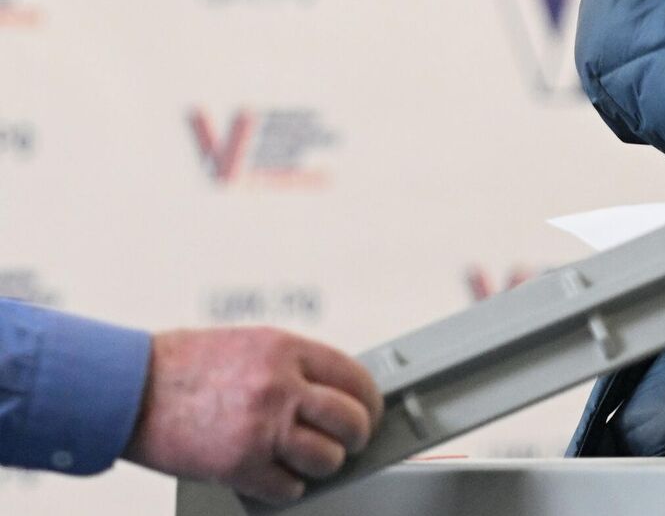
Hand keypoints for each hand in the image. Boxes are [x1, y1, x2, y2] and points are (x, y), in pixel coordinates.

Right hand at [125, 327, 383, 503]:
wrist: (126, 389)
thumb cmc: (183, 366)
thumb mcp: (249, 345)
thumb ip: (292, 366)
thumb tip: (332, 394)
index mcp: (286, 350)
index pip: (355, 378)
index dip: (369, 401)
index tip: (368, 413)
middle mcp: (279, 386)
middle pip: (351, 420)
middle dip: (357, 437)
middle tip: (349, 443)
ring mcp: (261, 426)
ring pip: (327, 458)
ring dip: (324, 465)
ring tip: (310, 462)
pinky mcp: (239, 464)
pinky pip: (288, 488)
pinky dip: (289, 488)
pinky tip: (278, 479)